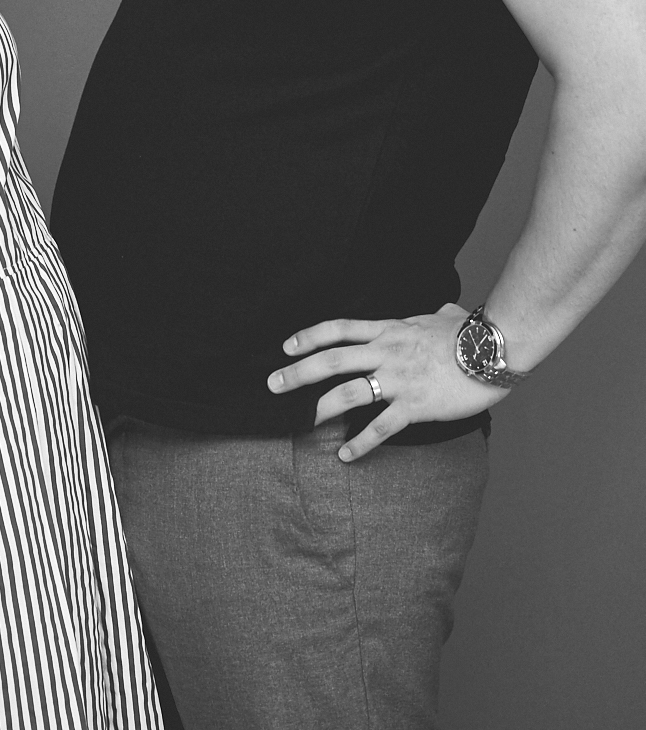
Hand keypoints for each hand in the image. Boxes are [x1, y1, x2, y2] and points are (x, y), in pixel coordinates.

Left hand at [267, 304, 509, 461]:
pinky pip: (381, 427)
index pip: (339, 329)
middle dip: (298, 373)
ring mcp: (398, 379)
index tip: (286, 346)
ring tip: (299, 420)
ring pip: (348, 392)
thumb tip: (444, 310)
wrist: (492, 348)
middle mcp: (386, 352)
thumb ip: (436, 314)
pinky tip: (345, 455)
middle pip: (331, 360)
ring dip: (320, 406)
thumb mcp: (445, 316)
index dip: (309, 336)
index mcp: (389, 330)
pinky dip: (361, 443)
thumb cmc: (471, 333)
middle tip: (273, 384)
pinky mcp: (415, 405)